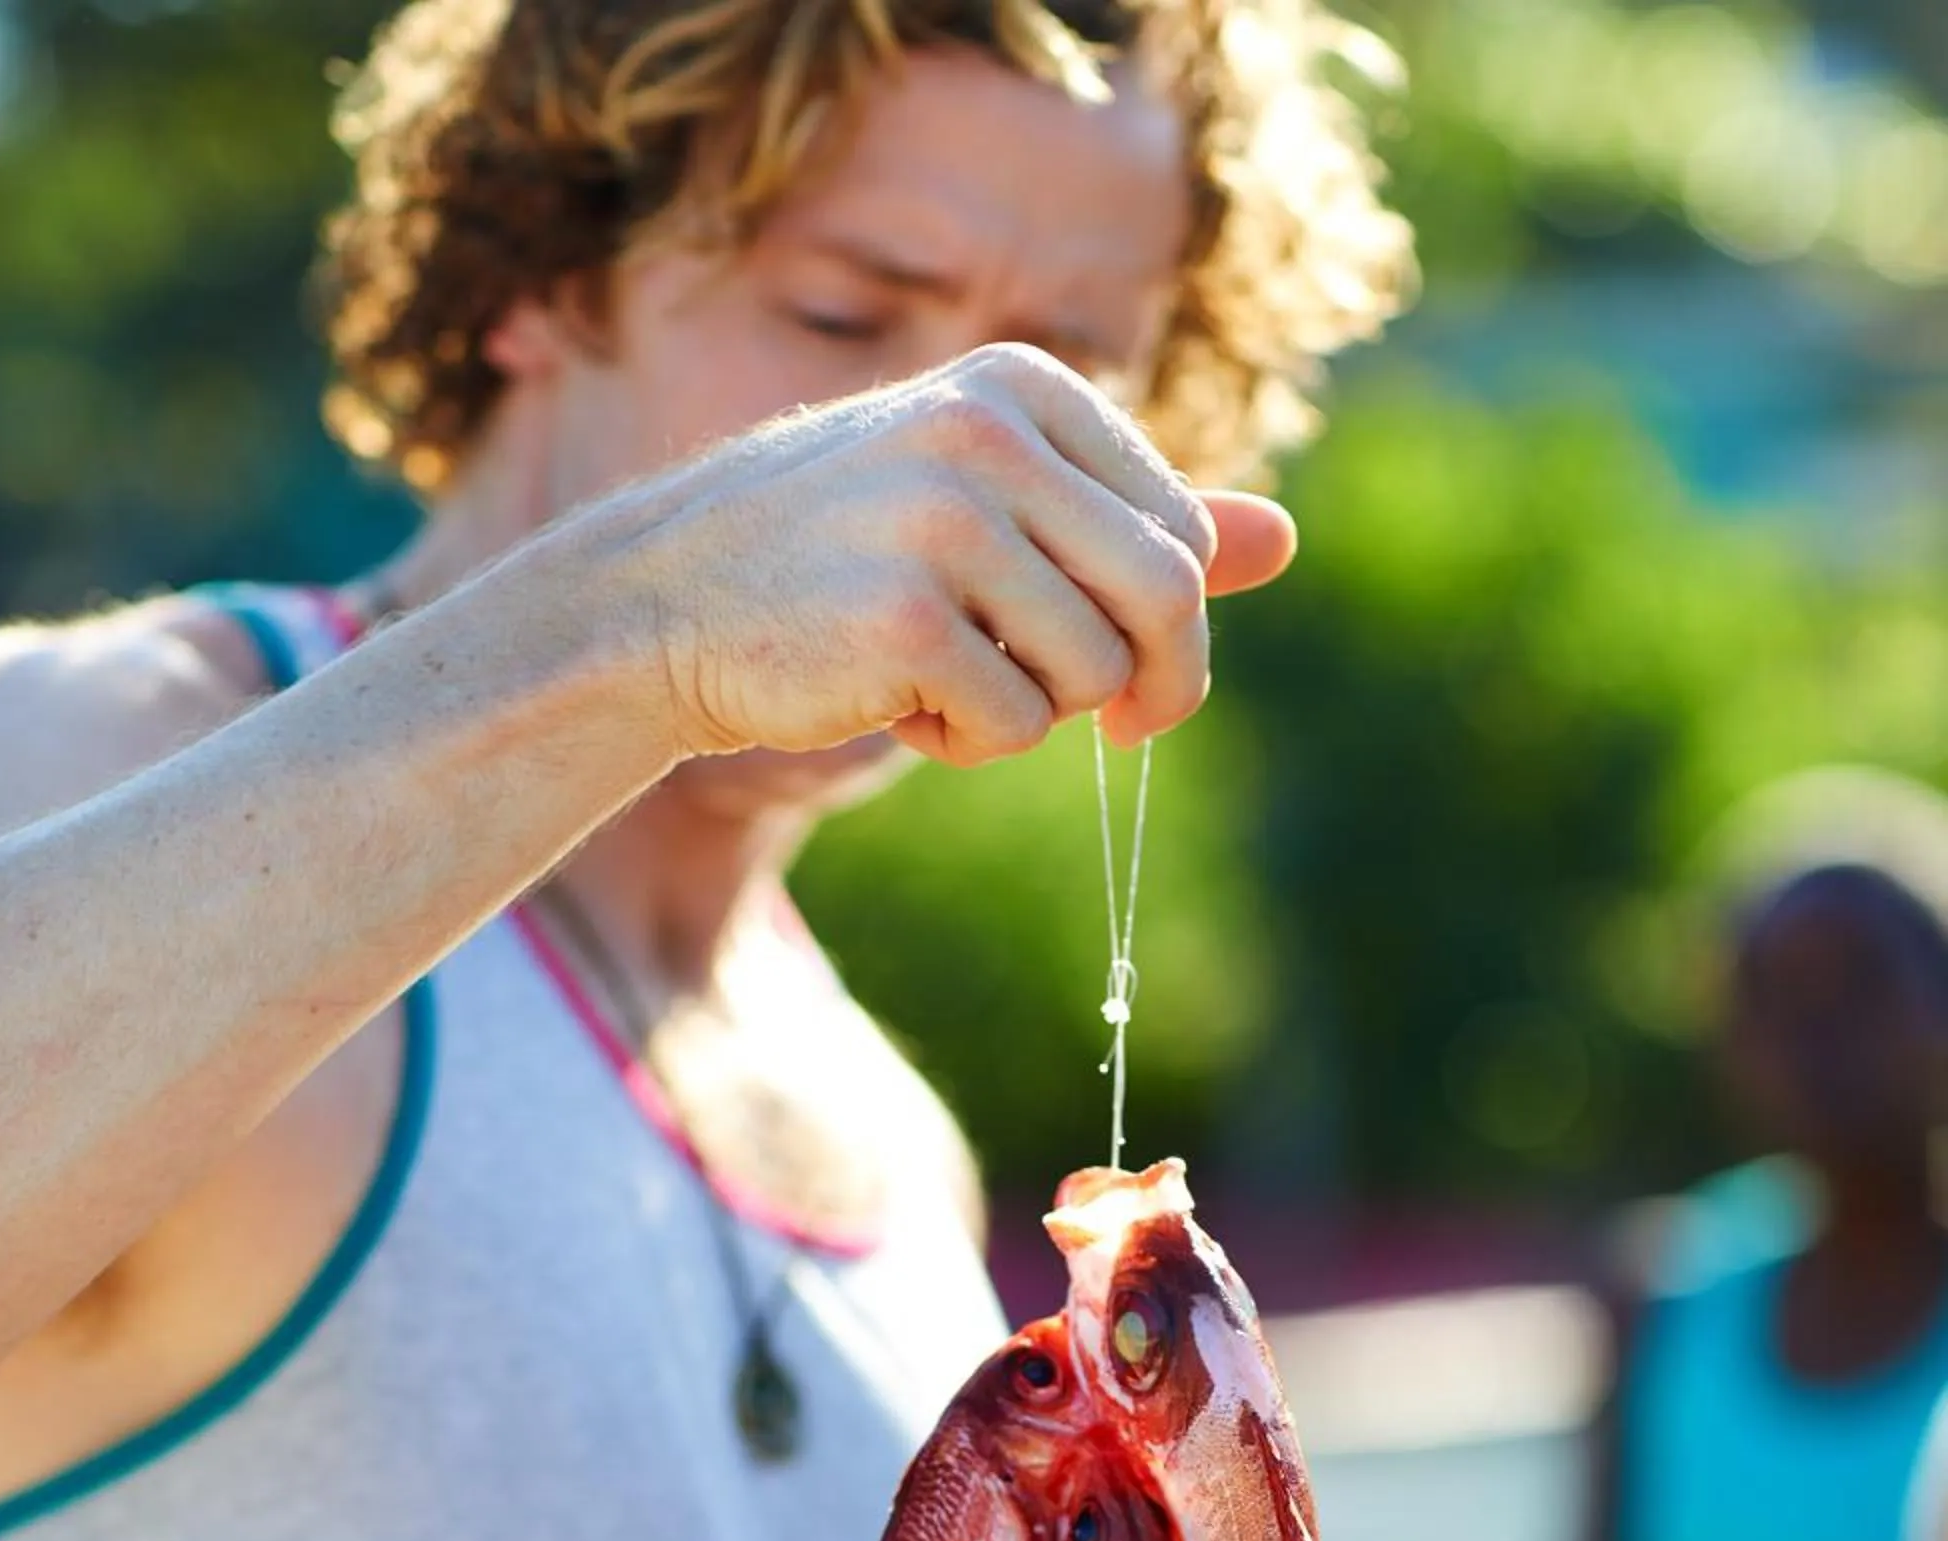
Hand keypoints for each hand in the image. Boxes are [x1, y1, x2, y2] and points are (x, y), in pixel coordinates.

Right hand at [606, 342, 1294, 767]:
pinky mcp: (903, 617)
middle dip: (1157, 686)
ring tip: (951, 683)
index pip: (1181, 531)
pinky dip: (969, 743)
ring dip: (1036, 712)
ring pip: (1092, 674)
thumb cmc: (843, 558)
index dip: (1176, 630)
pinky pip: (1011, 726)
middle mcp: (989, 433)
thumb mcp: (994, 512)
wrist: (668, 600)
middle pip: (1167, 598)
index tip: (1134, 681)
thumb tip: (1283, 542)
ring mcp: (944, 521)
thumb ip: (1129, 525)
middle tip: (1121, 728)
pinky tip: (897, 704)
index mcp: (1025, 386)